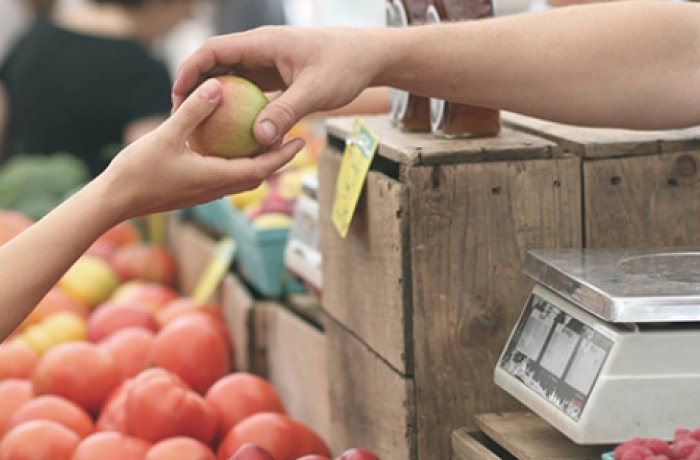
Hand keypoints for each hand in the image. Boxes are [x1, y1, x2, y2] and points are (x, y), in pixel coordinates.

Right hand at [95, 78, 303, 221]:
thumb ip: (193, 111)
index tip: (301, 141)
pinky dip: (235, 164)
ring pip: (240, 179)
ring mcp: (203, 194)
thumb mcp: (166, 135)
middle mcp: (214, 190)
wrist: (113, 202)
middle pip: (256, 176)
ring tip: (265, 142)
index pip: (261, 169)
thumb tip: (217, 86)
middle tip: (291, 139)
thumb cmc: (137, 171)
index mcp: (215, 178)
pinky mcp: (192, 192)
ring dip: (257, 163)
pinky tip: (227, 147)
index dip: (283, 156)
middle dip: (277, 160)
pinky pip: (223, 178)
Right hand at [172, 27, 388, 146]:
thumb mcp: (316, 91)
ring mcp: (268, 63)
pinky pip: (249, 90)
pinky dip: (238, 107)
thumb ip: (286, 112)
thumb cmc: (345, 66)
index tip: (178, 96)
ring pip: (231, 78)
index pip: (214, 50)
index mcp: (263, 43)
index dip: (190, 70)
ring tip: (201, 127)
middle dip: (196, 88)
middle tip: (182, 117)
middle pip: (216, 64)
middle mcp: (260, 50)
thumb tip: (259, 139)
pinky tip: (233, 132)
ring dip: (216, 99)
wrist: (368, 57)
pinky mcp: (276, 76)